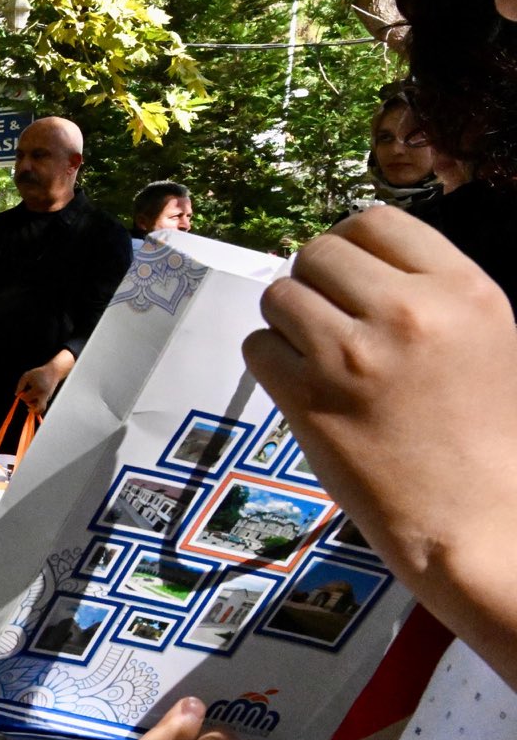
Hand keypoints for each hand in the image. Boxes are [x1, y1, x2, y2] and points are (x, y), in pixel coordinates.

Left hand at [14, 351, 74, 413]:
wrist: (53, 372)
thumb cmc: (38, 373)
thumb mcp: (26, 376)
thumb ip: (20, 385)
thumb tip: (17, 395)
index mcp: (38, 389)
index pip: (27, 398)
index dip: (22, 396)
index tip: (22, 390)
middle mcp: (44, 395)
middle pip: (40, 408)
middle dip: (32, 410)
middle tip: (27, 408)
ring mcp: (47, 397)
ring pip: (41, 408)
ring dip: (33, 407)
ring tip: (29, 401)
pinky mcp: (48, 397)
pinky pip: (42, 405)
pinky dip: (37, 405)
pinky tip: (33, 401)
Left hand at [243, 207, 516, 603]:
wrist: (475, 517)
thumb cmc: (480, 431)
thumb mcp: (483, 335)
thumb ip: (424, 290)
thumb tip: (350, 257)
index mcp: (461, 290)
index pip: (374, 222)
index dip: (349, 244)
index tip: (346, 274)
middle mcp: (407, 313)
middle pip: (317, 253)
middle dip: (313, 282)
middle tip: (327, 320)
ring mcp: (352, 355)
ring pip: (279, 296)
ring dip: (287, 321)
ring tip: (316, 354)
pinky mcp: (308, 397)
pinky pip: (257, 346)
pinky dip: (270, 361)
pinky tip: (302, 385)